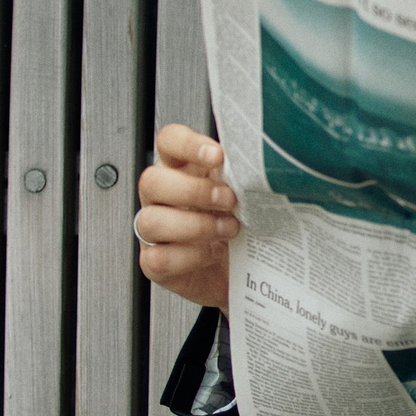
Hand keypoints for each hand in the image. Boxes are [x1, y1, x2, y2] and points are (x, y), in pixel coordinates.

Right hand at [137, 122, 239, 312]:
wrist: (247, 273)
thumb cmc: (244, 227)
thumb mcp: (247, 195)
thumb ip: (244, 176)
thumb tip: (264, 163)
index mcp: (183, 169)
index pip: (169, 142)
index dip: (187, 144)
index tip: (217, 155)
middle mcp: (162, 197)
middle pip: (151, 181)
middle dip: (194, 191)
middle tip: (229, 200)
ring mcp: (154, 231)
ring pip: (151, 221)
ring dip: (196, 226)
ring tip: (229, 229)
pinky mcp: (155, 263)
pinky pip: (159, 259)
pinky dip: (192, 256)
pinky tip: (215, 252)